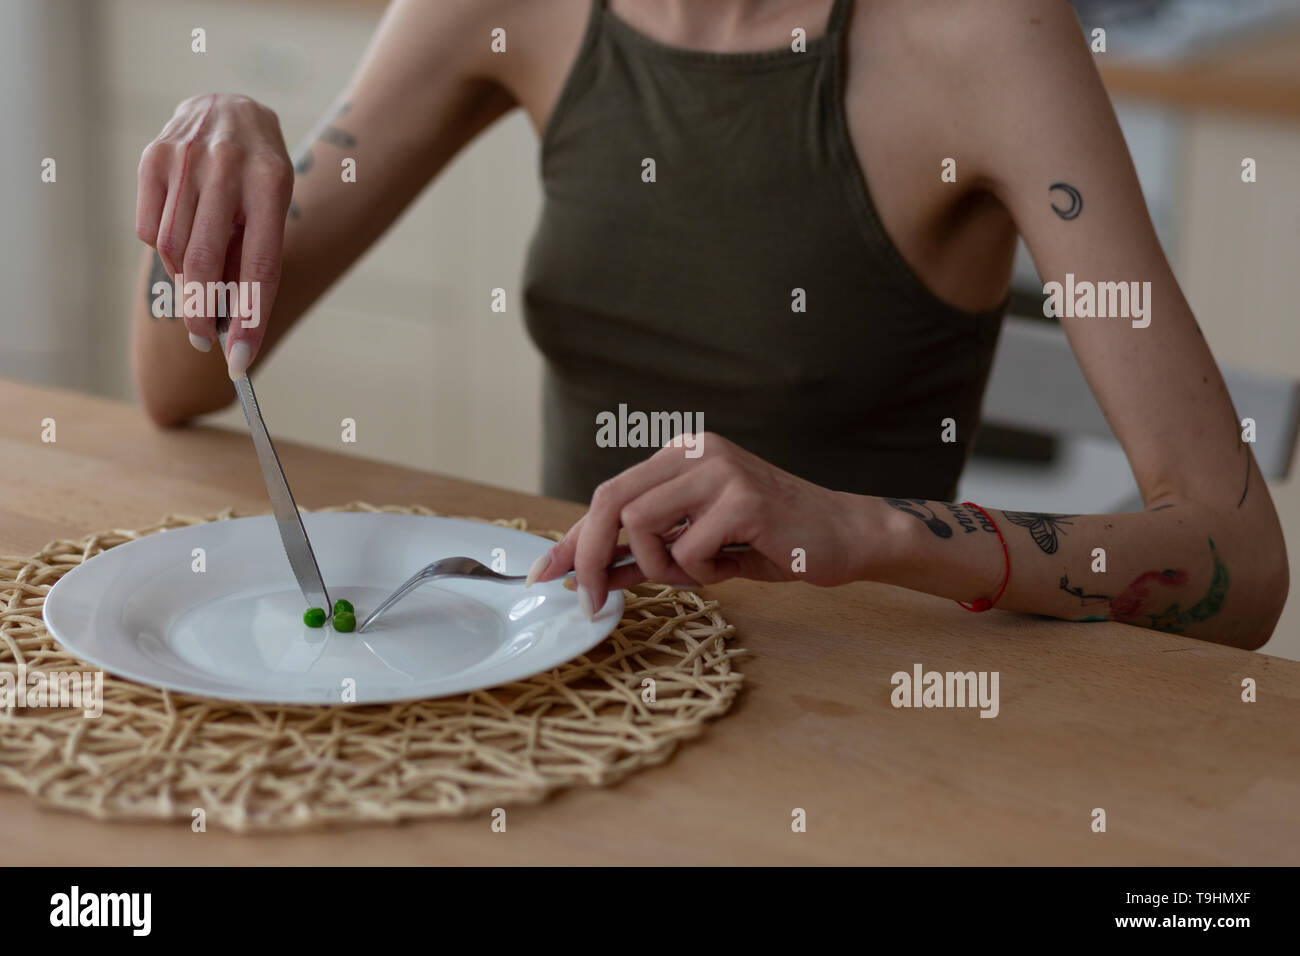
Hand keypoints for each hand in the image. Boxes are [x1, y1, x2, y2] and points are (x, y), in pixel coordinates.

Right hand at [136, 94, 293, 377]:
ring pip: (173, 250)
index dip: (250, 319)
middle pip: (206, 263)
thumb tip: (228, 324)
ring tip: (202, 269)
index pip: (260, 266)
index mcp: (271, 184)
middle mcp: (227, 167)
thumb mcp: (273, 210)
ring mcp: (185, 159)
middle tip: (204, 340)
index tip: (240, 360)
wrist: (233, 108)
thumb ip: (250, 258)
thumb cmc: (259, 175)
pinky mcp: (153, 157)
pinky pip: (148, 230)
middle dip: (203, 313)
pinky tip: (183, 231)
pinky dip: (163, 248)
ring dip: (186, 277)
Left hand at [530, 433, 874, 616]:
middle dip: (592, 556)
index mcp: (682, 455)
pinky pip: (688, 550)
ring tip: (702, 573)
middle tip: (593, 601)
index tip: (546, 574)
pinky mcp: (744, 499)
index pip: (609, 493)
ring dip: (661, 568)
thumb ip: (649, 553)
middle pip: (611, 501)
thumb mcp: (701, 546)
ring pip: (642, 525)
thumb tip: (594, 576)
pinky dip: (703, 573)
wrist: (845, 536)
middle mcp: (696, 452)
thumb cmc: (774, 541)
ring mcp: (720, 471)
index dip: (573, 537)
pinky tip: (733, 567)